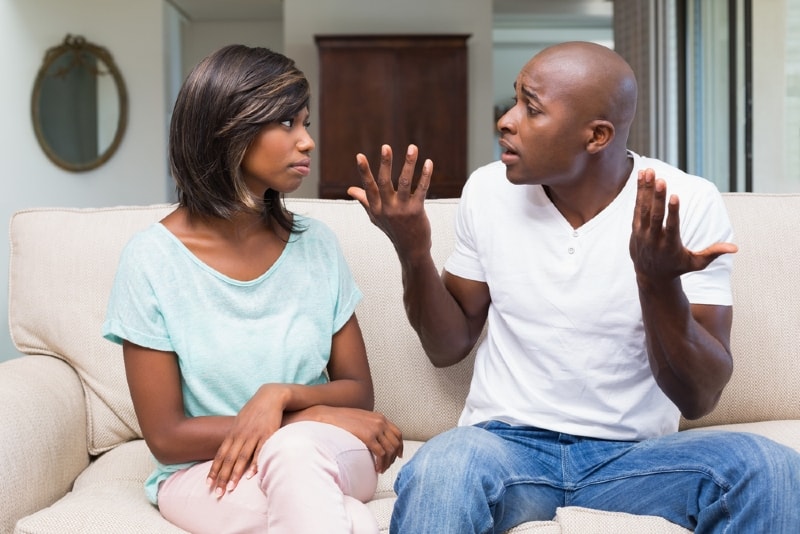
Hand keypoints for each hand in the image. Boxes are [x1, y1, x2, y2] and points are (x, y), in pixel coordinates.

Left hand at [206, 384, 286, 498]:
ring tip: (231, 488)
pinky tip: (251, 474)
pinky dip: (255, 463)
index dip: (214, 470)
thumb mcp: (240, 421)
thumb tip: (226, 449)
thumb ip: (233, 436)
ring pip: (242, 457)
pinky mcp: (267, 434)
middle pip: (229, 459)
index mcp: (233, 433)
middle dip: (222, 477)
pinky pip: (260, 451)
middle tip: (217, 493)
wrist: (270, 396)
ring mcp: (254, 435)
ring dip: (235, 474)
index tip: (208, 484)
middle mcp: (241, 435)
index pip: (220, 455)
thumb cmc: (255, 411)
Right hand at [317, 406, 403, 472]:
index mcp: (380, 417)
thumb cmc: (341, 420)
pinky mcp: (368, 436)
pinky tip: (376, 468)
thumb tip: (374, 439)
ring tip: (380, 469)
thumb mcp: (361, 419)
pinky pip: (381, 454)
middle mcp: (380, 422)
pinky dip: (381, 463)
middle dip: (393, 457)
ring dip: (387, 463)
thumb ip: (370, 427)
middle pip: (396, 443)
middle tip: (386, 466)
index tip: (398, 455)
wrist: (330, 416)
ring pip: (390, 450)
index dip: (400, 447)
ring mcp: (375, 428)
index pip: (397, 433)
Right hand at [347, 144, 433, 260]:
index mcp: (376, 208)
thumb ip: (364, 201)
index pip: (368, 187)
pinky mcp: (417, 210)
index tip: (359, 156)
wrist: (411, 249)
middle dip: (385, 164)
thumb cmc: (393, 230)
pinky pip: (421, 189)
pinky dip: (425, 175)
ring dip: (409, 164)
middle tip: (386, 147)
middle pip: (385, 182)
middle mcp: (387, 208)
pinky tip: (428, 162)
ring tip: (412, 148)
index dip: (364, 171)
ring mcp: (402, 209)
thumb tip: (350, 190)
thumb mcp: (375, 217)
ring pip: (405, 182)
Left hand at [629, 168, 737, 283]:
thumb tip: (735, 248)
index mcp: (670, 246)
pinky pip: (637, 207)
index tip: (675, 196)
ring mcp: (642, 233)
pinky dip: (640, 192)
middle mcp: (654, 238)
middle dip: (657, 197)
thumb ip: (713, 253)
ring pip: (643, 208)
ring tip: (649, 171)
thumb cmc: (677, 267)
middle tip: (660, 179)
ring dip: (646, 189)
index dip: (673, 211)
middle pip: (655, 215)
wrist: (650, 275)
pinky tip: (642, 176)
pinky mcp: (635, 227)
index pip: (671, 227)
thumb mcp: (696, 263)